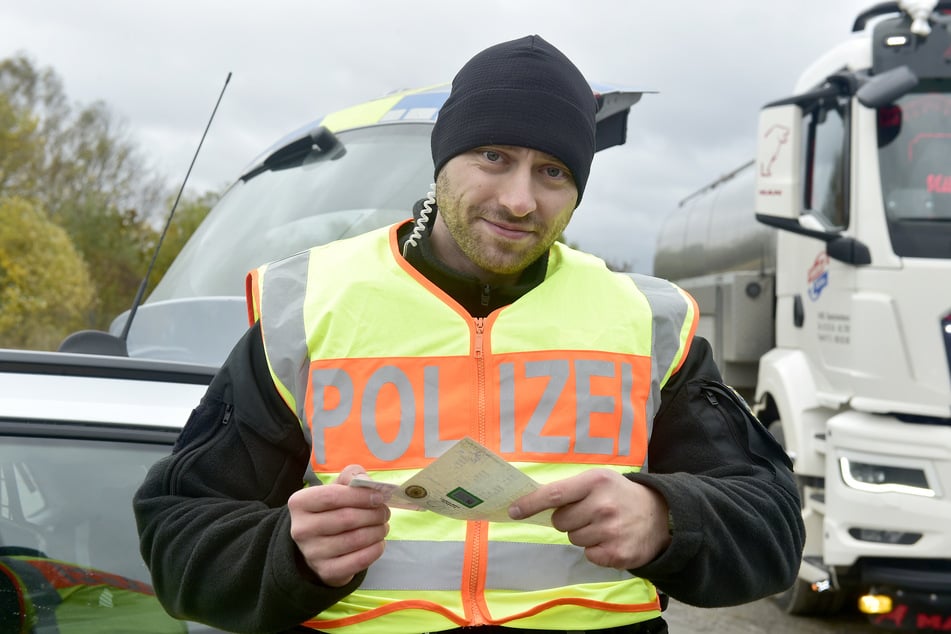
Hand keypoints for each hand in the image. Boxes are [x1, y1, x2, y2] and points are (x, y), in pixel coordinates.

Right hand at [288, 464, 390, 586]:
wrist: (319, 546)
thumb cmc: (331, 509)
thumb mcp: (338, 487)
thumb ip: (352, 476)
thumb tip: (367, 482)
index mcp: (300, 503)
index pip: (332, 496)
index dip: (360, 496)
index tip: (379, 497)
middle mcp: (301, 529)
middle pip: (346, 519)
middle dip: (373, 514)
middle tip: (385, 513)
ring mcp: (312, 553)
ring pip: (355, 540)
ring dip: (377, 531)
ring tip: (383, 526)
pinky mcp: (326, 571)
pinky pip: (359, 560)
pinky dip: (375, 550)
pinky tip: (379, 543)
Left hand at [508, 468, 670, 569]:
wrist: (661, 516)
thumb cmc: (620, 495)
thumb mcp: (599, 480)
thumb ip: (570, 489)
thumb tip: (531, 501)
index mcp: (595, 482)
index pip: (553, 495)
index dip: (530, 504)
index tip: (512, 511)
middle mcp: (602, 505)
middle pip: (560, 521)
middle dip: (568, 519)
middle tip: (588, 513)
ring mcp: (610, 531)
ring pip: (572, 539)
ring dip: (583, 534)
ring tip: (603, 525)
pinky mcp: (616, 554)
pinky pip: (588, 554)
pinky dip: (595, 549)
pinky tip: (611, 539)